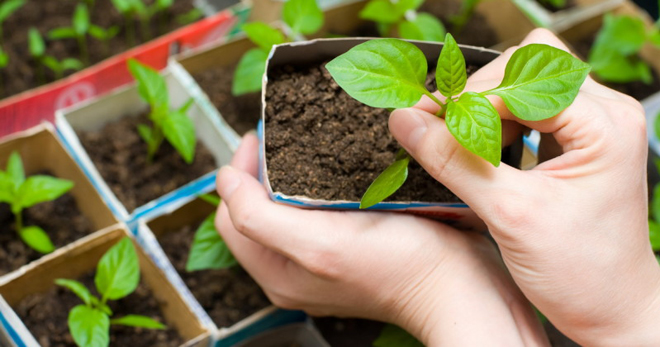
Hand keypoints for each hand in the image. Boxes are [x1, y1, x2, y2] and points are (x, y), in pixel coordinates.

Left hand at [216, 133, 547, 345]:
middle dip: (264, 167)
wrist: (460, 287)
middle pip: (256, 208)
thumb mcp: (318, 245)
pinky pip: (319, 208)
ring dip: (292, 170)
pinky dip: (320, 181)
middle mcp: (294, 268)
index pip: (231, 212)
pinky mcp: (350, 246)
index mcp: (276, 270)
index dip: (241, 170)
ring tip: (309, 143)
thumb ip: (258, 217)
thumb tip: (223, 180)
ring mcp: (323, 258)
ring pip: (287, 205)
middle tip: (285, 134)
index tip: (263, 137)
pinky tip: (339, 164)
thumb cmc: (399, 267)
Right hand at [389, 28, 659, 345]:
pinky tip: (480, 151)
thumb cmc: (581, 272)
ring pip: (523, 85)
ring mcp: (591, 126)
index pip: (521, 81)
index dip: (466, 97)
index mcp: (604, 125)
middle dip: (475, 96)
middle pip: (524, 68)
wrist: (610, 309)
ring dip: (483, 109)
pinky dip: (494, 124)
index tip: (422, 118)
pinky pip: (527, 110)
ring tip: (458, 145)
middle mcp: (604, 114)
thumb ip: (454, 162)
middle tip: (437, 129)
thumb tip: (405, 122)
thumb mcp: (509, 214)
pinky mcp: (576, 141)